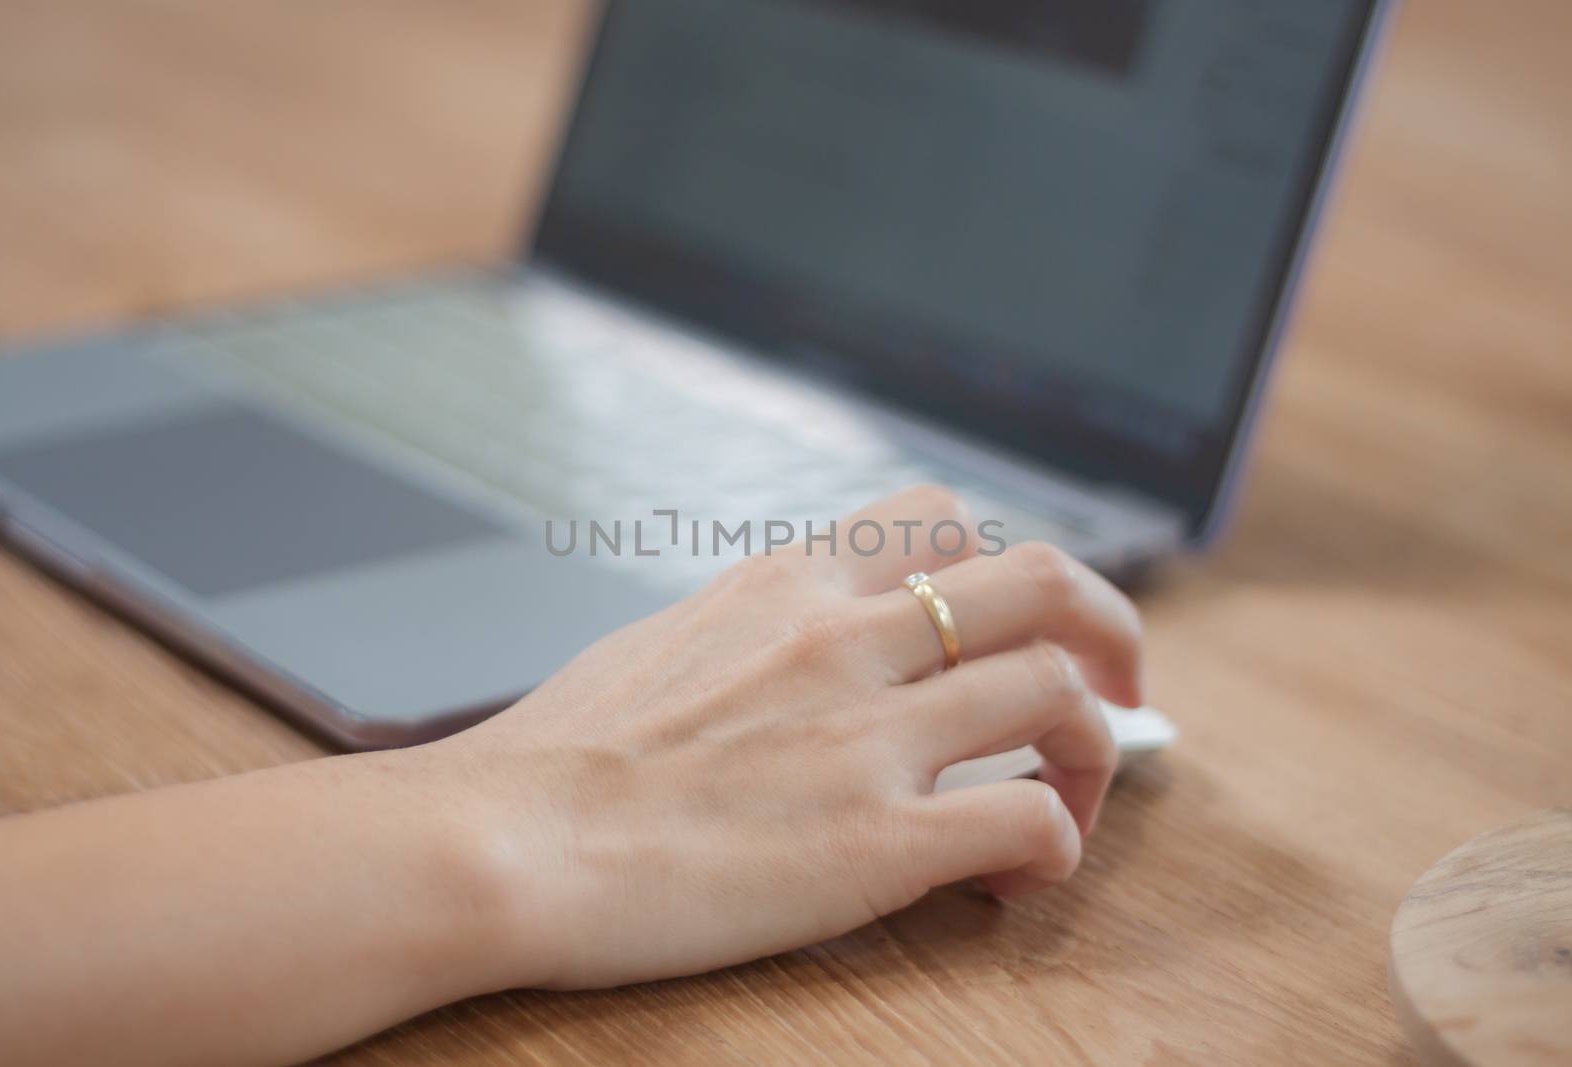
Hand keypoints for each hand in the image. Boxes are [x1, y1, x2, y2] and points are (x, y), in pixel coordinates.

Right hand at [432, 485, 1144, 991]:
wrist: (499, 840)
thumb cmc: (557, 757)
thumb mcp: (662, 647)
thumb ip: (750, 633)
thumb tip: (784, 649)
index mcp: (787, 585)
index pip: (943, 516)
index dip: (1002, 561)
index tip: (1013, 616)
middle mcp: (845, 638)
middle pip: (1044, 579)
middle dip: (1105, 626)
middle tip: (1114, 681)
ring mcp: (870, 735)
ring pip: (1061, 690)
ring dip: (1092, 747)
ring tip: (1064, 796)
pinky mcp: (878, 840)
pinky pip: (1032, 819)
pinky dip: (1054, 848)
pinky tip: (1012, 878)